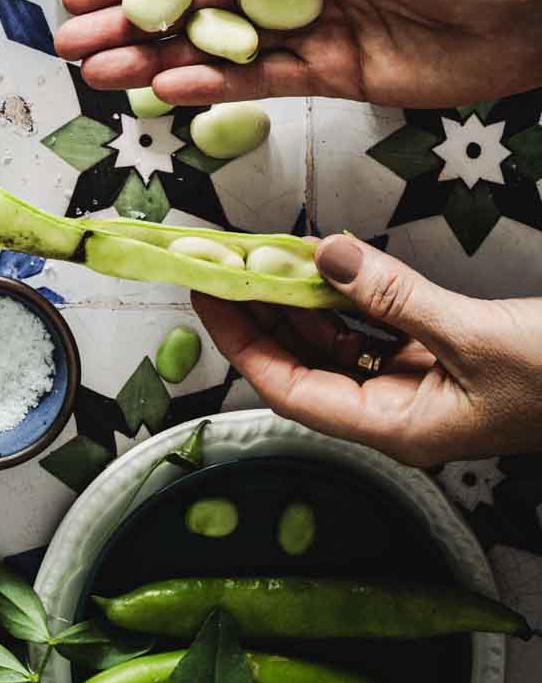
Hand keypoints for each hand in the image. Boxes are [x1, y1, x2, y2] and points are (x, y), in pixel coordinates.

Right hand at [55, 0, 541, 106]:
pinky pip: (258, 84)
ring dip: (153, 59)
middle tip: (70, 42)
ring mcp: (308, 26)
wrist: (536, 7)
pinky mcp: (333, 74)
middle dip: (128, 18)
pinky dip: (211, 89)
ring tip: (97, 76)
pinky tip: (166, 93)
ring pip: (213, 45)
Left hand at [193, 234, 541, 465]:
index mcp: (398, 428)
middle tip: (221, 264)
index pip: (292, 390)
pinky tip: (325, 261)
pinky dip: (346, 295)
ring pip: (337, 342)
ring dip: (299, 300)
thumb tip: (325, 255)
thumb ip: (395, 296)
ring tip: (260, 255)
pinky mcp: (439, 356)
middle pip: (305, 364)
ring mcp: (417, 385)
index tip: (208, 296)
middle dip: (261, 316)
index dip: (243, 344)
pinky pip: (373, 327)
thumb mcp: (474, 335)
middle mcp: (397, 412)